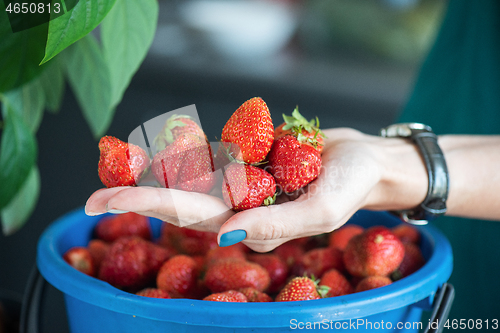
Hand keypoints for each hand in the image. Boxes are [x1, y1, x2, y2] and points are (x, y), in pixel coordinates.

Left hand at [85, 127, 428, 251]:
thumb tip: (223, 235)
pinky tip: (152, 156)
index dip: (150, 210)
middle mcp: (240, 205)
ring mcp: (242, 181)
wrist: (365, 160)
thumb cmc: (351, 187)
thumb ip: (275, 225)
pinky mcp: (248, 158)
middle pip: (181, 202)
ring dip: (153, 176)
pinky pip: (211, 156)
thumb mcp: (320, 209)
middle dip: (137, 200)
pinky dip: (183, 154)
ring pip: (191, 179)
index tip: (107, 206)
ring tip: (111, 174)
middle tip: (91, 200)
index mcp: (251, 222)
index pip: (194, 218)